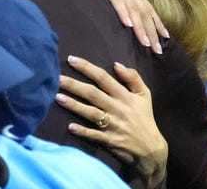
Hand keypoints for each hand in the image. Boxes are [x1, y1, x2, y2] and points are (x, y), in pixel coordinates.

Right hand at [56, 0, 166, 53]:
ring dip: (141, 27)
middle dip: (152, 31)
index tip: (165, 38)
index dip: (156, 22)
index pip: (146, 6)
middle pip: (143, 10)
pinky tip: (128, 25)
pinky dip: (123, 12)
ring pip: (133, 7)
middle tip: (158, 50)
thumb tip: (114, 8)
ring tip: (146, 44)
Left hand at [57, 56, 167, 188]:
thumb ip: (133, 77)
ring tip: (57, 97)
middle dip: (74, 85)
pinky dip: (82, 131)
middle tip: (56, 77)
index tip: (71, 59)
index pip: (103, 78)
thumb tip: (117, 64)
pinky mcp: (109, 140)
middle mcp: (117, 109)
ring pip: (91, 113)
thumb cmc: (144, 118)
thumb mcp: (145, 95)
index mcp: (125, 96)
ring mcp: (112, 125)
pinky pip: (94, 135)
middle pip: (93, 94)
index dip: (87, 68)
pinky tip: (70, 127)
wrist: (150, 148)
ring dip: (74, 105)